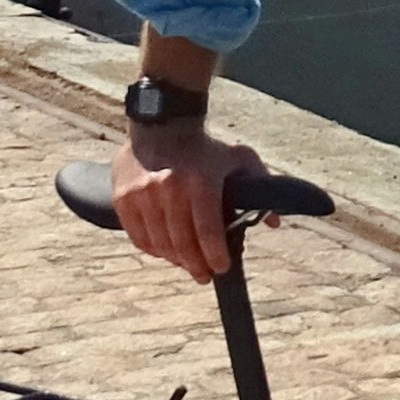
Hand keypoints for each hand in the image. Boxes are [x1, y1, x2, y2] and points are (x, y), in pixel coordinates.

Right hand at [117, 121, 271, 280]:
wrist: (162, 124)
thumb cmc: (205, 146)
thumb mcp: (238, 158)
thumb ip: (260, 185)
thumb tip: (275, 222)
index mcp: (201, 182)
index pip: (208, 233)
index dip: (216, 257)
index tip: (221, 268)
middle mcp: (169, 189)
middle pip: (183, 244)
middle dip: (196, 265)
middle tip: (204, 275)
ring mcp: (143, 195)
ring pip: (160, 244)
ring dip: (175, 259)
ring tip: (186, 263)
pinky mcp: (124, 198)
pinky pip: (138, 237)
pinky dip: (153, 249)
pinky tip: (164, 250)